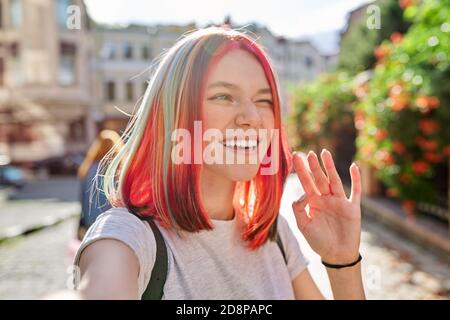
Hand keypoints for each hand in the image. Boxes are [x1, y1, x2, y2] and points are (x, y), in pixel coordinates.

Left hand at [292, 149, 361, 264]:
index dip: (301, 170)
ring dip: (330, 167)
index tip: (296, 156)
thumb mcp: (303, 225)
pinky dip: (355, 179)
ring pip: (335, 180)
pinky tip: (353, 166)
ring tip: (325, 153)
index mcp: (313, 202)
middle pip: (319, 178)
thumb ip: (299, 208)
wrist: (336, 255)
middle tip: (309, 153)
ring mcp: (339, 201)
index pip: (305, 182)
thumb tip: (304, 193)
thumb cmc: (318, 241)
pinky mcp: (353, 207)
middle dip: (314, 166)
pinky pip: (355, 191)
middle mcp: (326, 199)